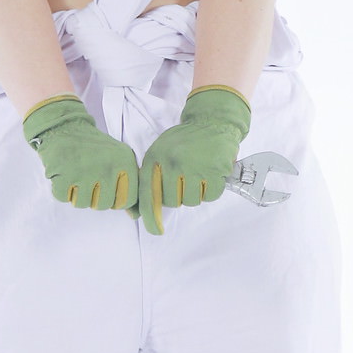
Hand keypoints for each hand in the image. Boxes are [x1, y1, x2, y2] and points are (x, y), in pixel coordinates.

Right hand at [22, 94, 139, 215]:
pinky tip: (65, 173)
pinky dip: (61, 190)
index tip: (107, 186)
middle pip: (103, 205)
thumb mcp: (119, 161)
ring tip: (76, 173)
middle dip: (94, 197)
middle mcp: (107, 166)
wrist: (66, 127)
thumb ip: (129, 188)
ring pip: (82, 204)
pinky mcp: (63, 173)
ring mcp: (85, 170)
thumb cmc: (95, 150)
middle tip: (88, 178)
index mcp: (125, 162)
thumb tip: (135, 216)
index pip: (126, 201)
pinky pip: (63, 197)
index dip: (115, 199)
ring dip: (77, 194)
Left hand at [133, 85, 251, 235]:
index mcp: (154, 158)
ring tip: (199, 173)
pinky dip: (212, 190)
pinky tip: (211, 174)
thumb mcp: (160, 153)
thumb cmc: (184, 142)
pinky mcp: (214, 169)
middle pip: (172, 202)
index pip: (147, 195)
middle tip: (187, 177)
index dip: (150, 217)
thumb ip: (149, 180)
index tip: (155, 231)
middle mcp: (171, 162)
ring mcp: (193, 165)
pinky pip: (211, 196)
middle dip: (180, 195)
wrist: (211, 121)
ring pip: (192, 201)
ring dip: (196, 193)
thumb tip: (138, 214)